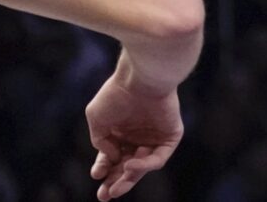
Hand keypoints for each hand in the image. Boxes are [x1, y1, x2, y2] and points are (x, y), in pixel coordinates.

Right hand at [83, 61, 183, 199]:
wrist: (141, 78)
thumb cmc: (117, 94)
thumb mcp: (96, 117)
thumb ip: (99, 141)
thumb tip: (112, 158)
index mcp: (120, 131)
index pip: (112, 157)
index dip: (103, 169)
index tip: (96, 176)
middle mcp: (137, 136)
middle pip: (127, 167)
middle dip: (115, 182)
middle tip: (104, 196)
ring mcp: (154, 137)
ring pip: (142, 167)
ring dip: (129, 178)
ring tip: (116, 187)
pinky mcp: (170, 137)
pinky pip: (158, 158)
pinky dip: (144, 165)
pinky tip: (131, 165)